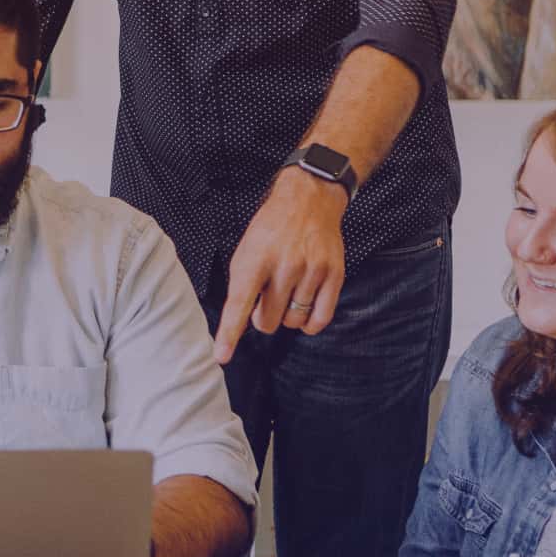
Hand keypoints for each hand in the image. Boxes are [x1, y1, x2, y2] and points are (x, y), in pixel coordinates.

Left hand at [213, 168, 347, 363]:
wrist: (309, 200)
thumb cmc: (272, 230)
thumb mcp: (246, 250)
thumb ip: (243, 285)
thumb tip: (241, 322)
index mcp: (255, 259)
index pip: (239, 303)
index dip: (229, 333)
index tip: (222, 356)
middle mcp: (284, 266)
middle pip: (267, 321)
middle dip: (262, 318)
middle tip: (266, 298)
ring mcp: (311, 271)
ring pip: (293, 321)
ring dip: (287, 316)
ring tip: (287, 293)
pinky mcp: (333, 275)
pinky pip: (320, 318)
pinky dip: (309, 323)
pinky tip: (304, 309)